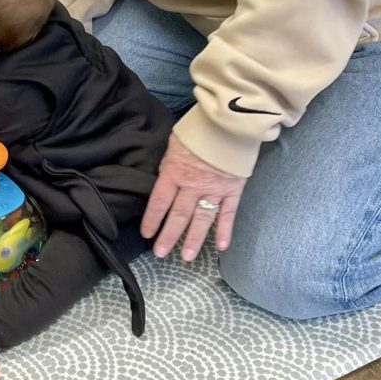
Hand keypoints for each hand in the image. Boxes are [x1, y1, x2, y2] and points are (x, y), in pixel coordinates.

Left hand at [141, 133, 246, 260]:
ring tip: (187, 256)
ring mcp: (214, 190)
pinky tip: (221, 247)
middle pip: (179, 215)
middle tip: (161, 253)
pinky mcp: (233, 190)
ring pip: (202, 220)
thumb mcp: (173, 143)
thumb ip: (169, 164)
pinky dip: (225, 231)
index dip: (152, 219)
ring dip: (194, 240)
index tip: (147, 234)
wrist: (229, 122)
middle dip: (169, 236)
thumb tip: (163, 177)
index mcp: (174, 172)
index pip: (160, 201)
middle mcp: (193, 185)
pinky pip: (228, 214)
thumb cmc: (198, 130)